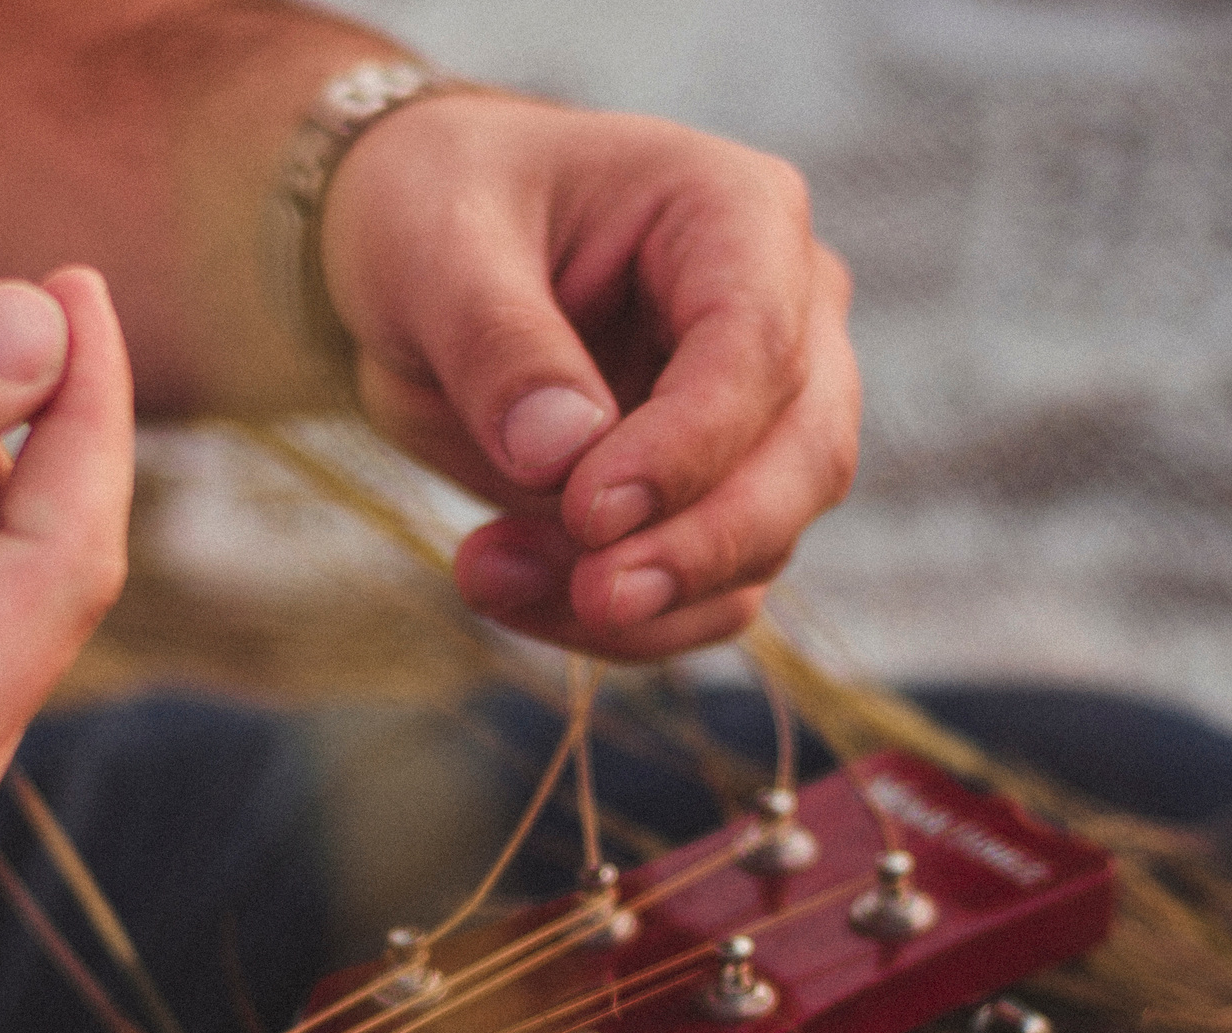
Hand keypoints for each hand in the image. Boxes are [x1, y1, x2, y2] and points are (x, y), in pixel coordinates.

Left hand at [318, 94, 857, 660]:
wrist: (426, 259)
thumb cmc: (439, 209)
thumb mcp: (436, 247)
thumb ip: (497, 343)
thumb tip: (560, 458)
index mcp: (737, 214)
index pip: (758, 349)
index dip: (685, 448)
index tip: (585, 513)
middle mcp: (787, 313)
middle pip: (804, 458)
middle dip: (697, 548)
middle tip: (589, 596)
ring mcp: (765, 416)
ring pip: (763, 544)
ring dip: (641, 599)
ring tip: (486, 574)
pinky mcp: (718, 500)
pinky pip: (704, 595)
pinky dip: (621, 624)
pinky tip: (511, 592)